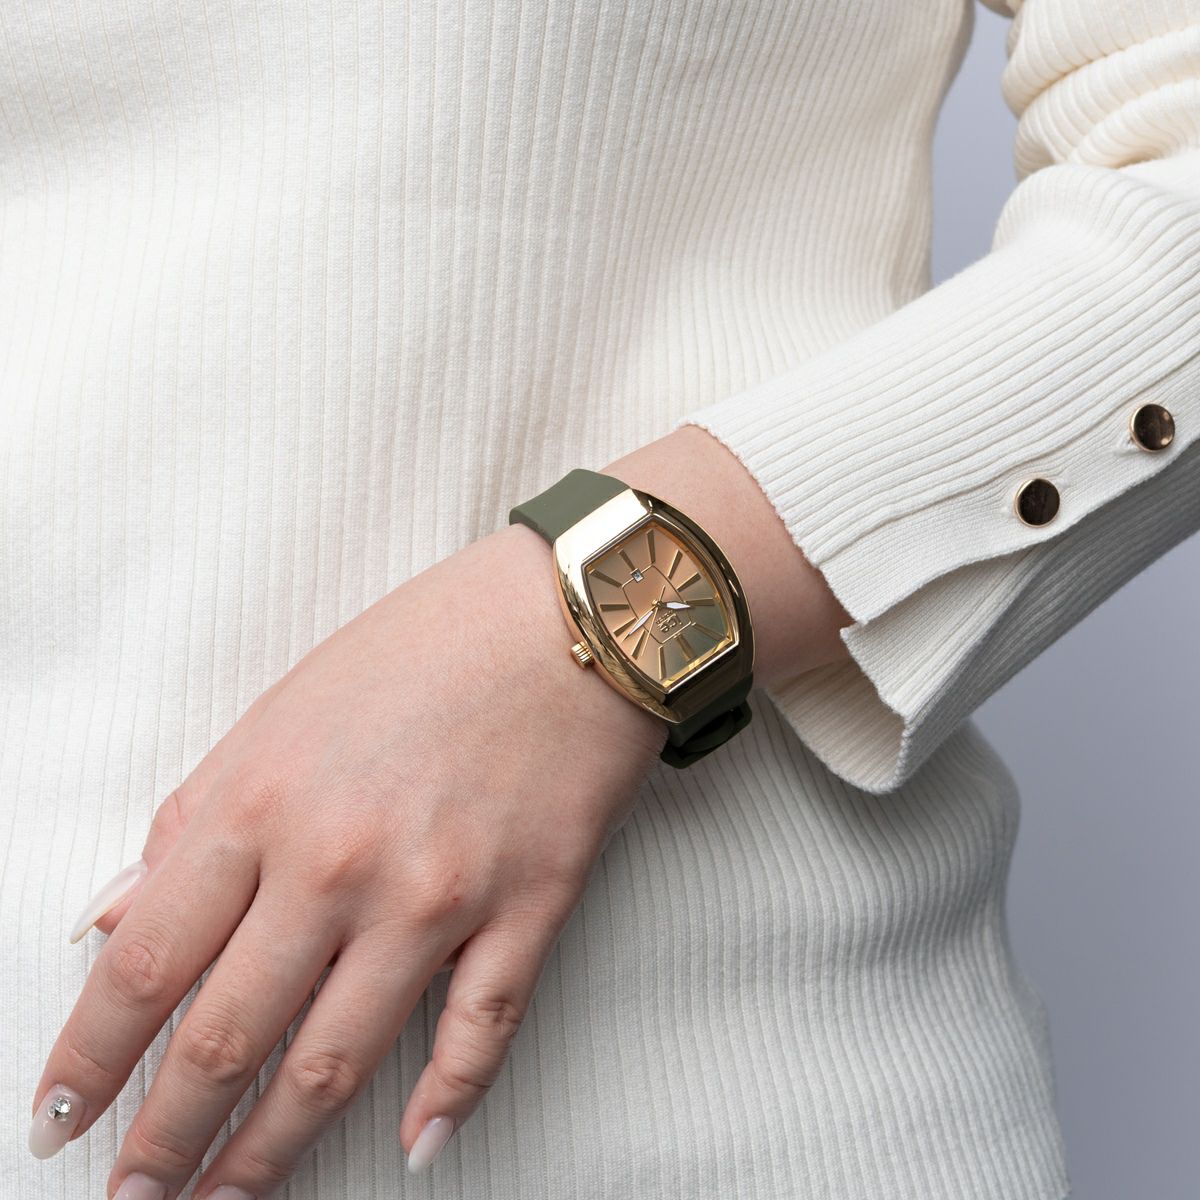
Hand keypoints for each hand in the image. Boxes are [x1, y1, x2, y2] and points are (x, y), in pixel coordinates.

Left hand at [29, 522, 665, 1197]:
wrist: (568, 615)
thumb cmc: (423, 646)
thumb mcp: (281, 710)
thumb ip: (193, 817)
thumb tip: (113, 913)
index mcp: (263, 802)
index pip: (144, 966)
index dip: (87, 1061)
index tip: (61, 1117)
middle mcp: (342, 863)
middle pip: (227, 1039)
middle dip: (165, 1139)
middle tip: (133, 1198)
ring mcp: (441, 895)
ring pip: (337, 1064)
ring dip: (271, 1153)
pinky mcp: (530, 906)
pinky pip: (479, 1030)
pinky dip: (446, 1099)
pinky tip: (414, 1145)